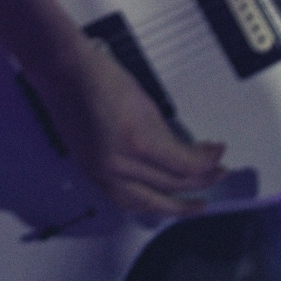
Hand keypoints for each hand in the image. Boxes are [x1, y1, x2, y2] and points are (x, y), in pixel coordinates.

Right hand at [26, 36, 225, 216]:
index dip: (207, 164)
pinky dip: (145, 204)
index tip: (218, 155)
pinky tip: (159, 201)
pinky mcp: (90, 173)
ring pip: (146, 204)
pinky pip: (123, 200)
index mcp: (137, 142)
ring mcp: (101, 173)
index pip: (183, 167)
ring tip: (194, 205)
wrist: (63, 73)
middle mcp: (118, 165)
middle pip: (169, 186)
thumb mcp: (146, 103)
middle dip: (200, 182)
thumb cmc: (102, 77)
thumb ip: (167, 135)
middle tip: (216, 174)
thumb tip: (187, 155)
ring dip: (174, 206)